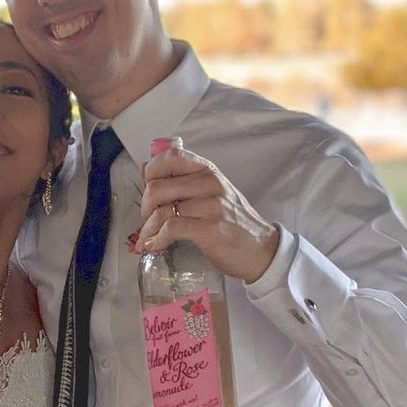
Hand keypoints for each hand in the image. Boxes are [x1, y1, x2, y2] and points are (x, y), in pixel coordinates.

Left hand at [137, 144, 279, 283]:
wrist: (261, 250)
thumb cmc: (233, 223)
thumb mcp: (211, 193)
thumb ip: (182, 180)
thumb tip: (145, 168)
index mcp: (208, 171)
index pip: (171, 156)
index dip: (151, 172)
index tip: (149, 189)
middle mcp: (210, 184)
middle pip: (157, 186)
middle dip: (144, 207)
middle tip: (148, 219)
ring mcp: (211, 206)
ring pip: (161, 210)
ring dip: (148, 228)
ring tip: (149, 238)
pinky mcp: (209, 229)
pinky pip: (170, 229)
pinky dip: (156, 240)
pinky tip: (154, 246)